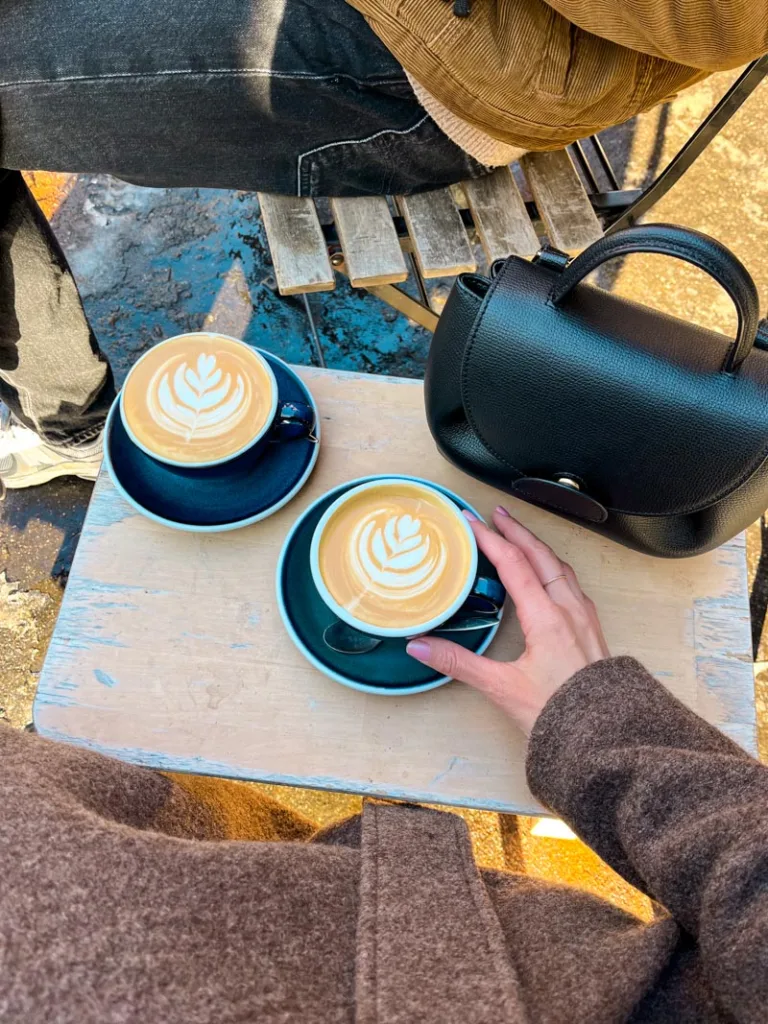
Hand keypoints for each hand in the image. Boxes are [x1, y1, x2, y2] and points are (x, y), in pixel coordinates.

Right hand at [406, 507, 609, 734]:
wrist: (606, 737)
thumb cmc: (560, 714)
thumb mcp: (502, 688)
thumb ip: (458, 663)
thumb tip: (420, 646)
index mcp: (547, 617)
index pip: (514, 563)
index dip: (490, 539)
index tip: (471, 522)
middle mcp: (569, 609)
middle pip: (541, 555)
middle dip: (516, 531)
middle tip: (495, 514)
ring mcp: (584, 617)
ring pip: (559, 567)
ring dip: (537, 546)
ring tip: (519, 536)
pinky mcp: (591, 629)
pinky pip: (571, 583)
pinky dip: (552, 567)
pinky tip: (547, 576)